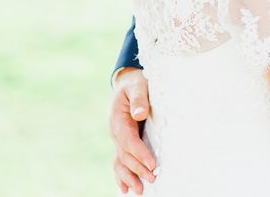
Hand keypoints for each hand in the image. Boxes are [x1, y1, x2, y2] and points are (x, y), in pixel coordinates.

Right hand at [110, 67, 155, 193]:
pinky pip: (120, 161)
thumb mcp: (138, 85)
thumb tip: (139, 114)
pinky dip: (122, 176)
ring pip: (121, 162)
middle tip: (153, 179)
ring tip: (139, 191)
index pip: (129, 140)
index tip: (152, 163)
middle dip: (139, 169)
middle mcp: (116, 133)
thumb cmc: (135, 84)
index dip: (140, 153)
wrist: (128, 83)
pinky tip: (126, 188)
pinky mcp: (124, 142)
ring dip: (130, 177)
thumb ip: (139, 98)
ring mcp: (118, 139)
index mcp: (119, 120)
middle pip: (126, 155)